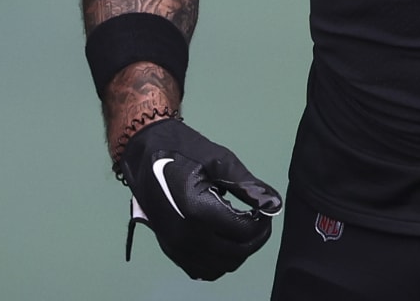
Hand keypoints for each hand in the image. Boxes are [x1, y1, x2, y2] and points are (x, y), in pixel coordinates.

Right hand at [118, 118, 281, 278]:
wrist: (145, 152)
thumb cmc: (183, 150)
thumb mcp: (220, 160)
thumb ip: (249, 185)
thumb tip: (274, 204)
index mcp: (197, 210)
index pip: (243, 232)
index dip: (262, 223)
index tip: (266, 210)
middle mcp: (184, 235)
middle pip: (234, 253)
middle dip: (255, 238)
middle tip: (259, 219)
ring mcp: (175, 246)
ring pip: (220, 267)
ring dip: (237, 252)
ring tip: (242, 228)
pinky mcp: (170, 249)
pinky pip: (201, 270)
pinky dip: (218, 261)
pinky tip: (223, 239)